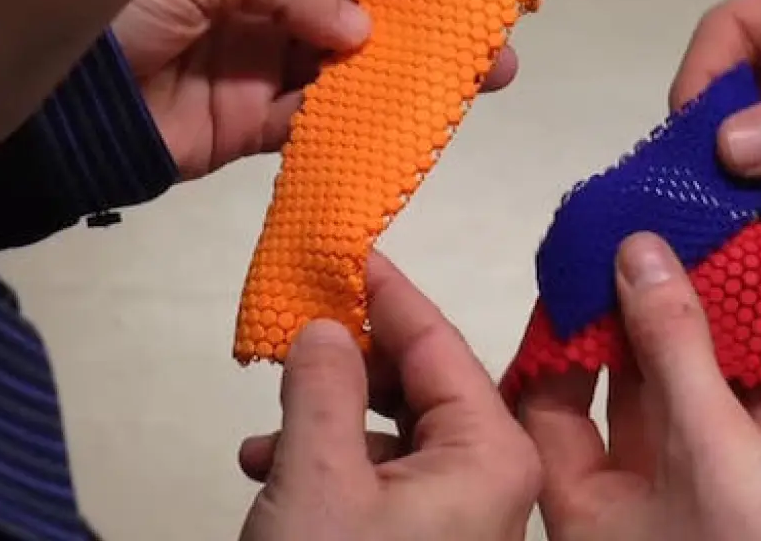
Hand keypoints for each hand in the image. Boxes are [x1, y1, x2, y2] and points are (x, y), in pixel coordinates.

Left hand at [112, 0, 524, 179]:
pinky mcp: (256, 121)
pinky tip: (424, 113)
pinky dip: (369, 117)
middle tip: (507, 8)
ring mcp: (265, 56)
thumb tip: (362, 35)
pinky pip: (323, 118)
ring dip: (422, 63)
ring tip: (489, 67)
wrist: (51, 99)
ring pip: (359, 57)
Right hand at [236, 253, 540, 540]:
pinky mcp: (433, 540)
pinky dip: (334, 465)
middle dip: (350, 362)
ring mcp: (466, 514)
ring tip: (266, 432)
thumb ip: (323, 389)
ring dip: (329, 420)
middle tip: (292, 332)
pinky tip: (271, 469)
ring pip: (397, 433)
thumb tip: (326, 327)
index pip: (437, 341)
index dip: (386, 292)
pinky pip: (387, 479)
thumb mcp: (319, 479)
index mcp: (491, 453)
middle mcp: (493, 478)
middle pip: (421, 384)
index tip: (344, 249)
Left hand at [518, 233, 760, 540]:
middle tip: (650, 254)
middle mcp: (638, 518)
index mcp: (591, 516)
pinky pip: (754, 434)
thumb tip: (635, 254)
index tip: (583, 272)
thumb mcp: (709, 442)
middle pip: (626, 405)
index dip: (561, 340)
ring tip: (708, 271)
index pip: (547, 410)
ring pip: (696, 414)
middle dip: (643, 330)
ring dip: (709, 349)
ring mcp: (706, 516)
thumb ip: (673, 347)